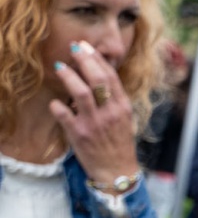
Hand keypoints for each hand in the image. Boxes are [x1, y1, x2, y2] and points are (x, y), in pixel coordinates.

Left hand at [49, 41, 139, 186]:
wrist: (117, 170)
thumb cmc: (118, 142)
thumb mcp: (123, 118)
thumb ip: (112, 98)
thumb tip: (96, 75)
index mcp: (122, 107)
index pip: (111, 76)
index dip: (97, 58)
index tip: (85, 46)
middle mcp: (110, 113)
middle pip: (98, 79)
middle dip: (84, 60)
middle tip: (73, 47)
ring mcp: (94, 123)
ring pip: (80, 92)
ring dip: (68, 76)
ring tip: (59, 66)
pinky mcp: (79, 134)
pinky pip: (63, 114)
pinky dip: (56, 106)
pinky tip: (55, 102)